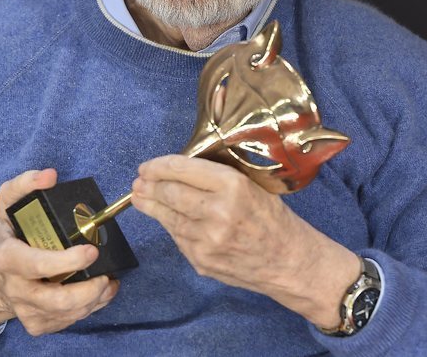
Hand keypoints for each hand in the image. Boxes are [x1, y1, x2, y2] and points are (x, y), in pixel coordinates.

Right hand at [0, 169, 118, 335]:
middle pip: (55, 300)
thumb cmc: (9, 234)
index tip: (91, 251)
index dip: (66, 262)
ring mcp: (25, 310)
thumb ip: (25, 184)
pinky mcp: (37, 324)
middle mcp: (15, 288)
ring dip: (93, 300)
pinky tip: (99, 292)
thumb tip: (50, 175)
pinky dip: (89, 309)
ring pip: (65, 314)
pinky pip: (67, 322)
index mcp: (7, 258)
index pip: (37, 265)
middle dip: (87, 291)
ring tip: (107, 282)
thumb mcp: (8, 203)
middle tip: (106, 276)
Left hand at [131, 155, 358, 327]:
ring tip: (140, 197)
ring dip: (150, 205)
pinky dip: (170, 225)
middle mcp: (217, 212)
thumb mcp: (251, 184)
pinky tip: (166, 218)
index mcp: (232, 186)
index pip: (182, 170)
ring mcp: (207, 240)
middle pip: (168, 193)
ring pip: (167, 217)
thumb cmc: (271, 218)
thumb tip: (177, 170)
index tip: (147, 166)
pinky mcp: (201, 260)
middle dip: (148, 185)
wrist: (288, 261)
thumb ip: (216, 177)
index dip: (158, 166)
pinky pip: (177, 237)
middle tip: (139, 181)